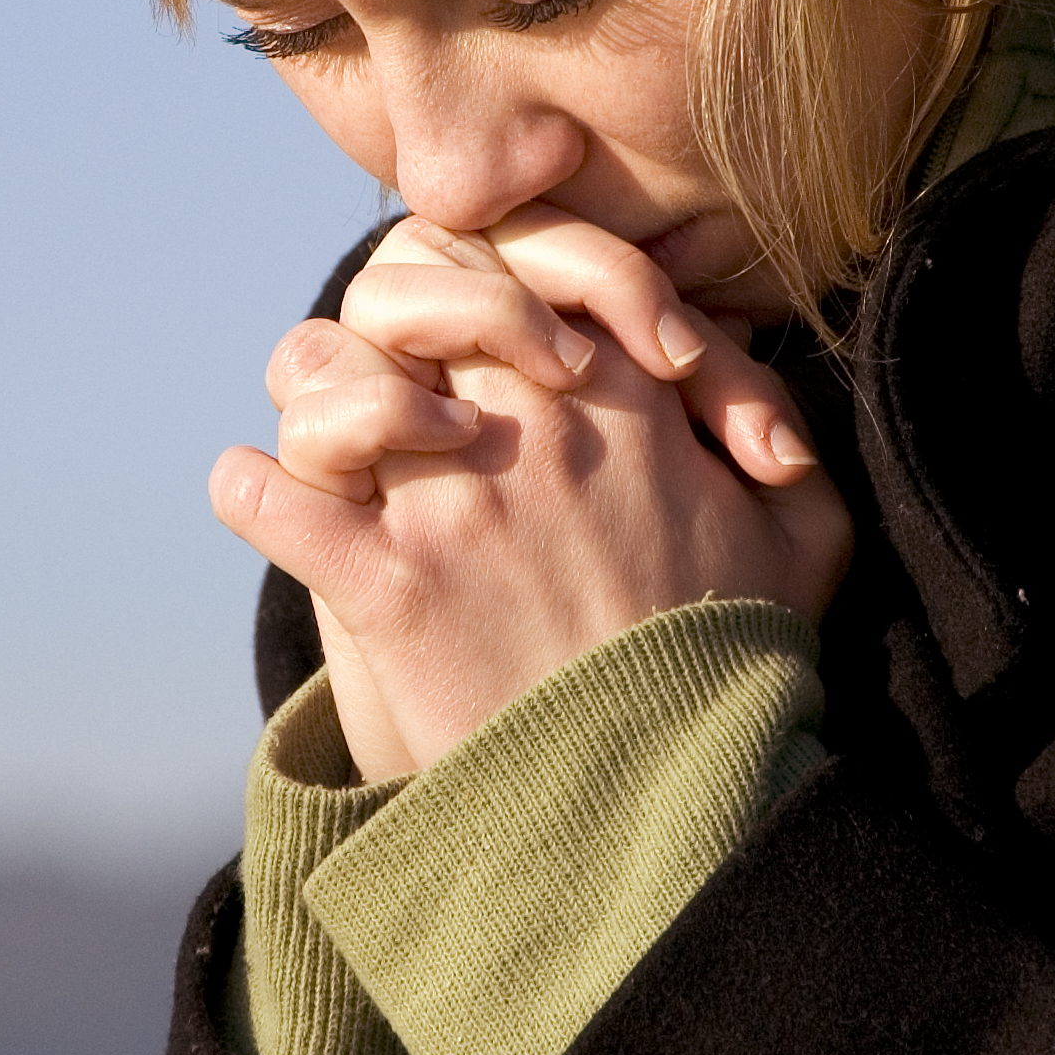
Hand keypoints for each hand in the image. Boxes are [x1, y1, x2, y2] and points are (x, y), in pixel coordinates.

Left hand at [217, 209, 850, 776]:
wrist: (680, 797)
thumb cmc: (740, 656)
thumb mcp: (802, 525)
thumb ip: (768, 412)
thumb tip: (702, 347)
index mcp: (620, 392)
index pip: (503, 257)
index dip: (470, 273)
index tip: (470, 333)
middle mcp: (527, 429)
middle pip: (398, 295)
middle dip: (382, 323)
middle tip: (390, 373)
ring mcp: (450, 506)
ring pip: (321, 379)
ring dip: (314, 399)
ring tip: (335, 442)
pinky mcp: (388, 587)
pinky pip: (272, 500)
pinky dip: (252, 494)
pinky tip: (263, 499)